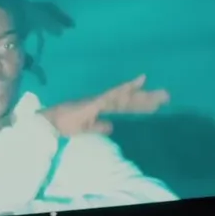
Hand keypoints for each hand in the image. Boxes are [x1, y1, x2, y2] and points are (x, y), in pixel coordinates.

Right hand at [39, 74, 169, 136]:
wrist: (47, 124)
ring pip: (124, 97)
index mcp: (100, 107)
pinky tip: (134, 86)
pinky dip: (123, 91)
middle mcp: (102, 101)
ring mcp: (98, 101)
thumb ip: (98, 126)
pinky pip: (111, 97)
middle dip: (147, 98)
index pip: (125, 106)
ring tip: (159, 94)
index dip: (140, 104)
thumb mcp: (85, 129)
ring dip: (141, 95)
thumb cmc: (62, 125)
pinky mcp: (93, 103)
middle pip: (129, 100)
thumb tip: (112, 126)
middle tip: (166, 96)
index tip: (157, 104)